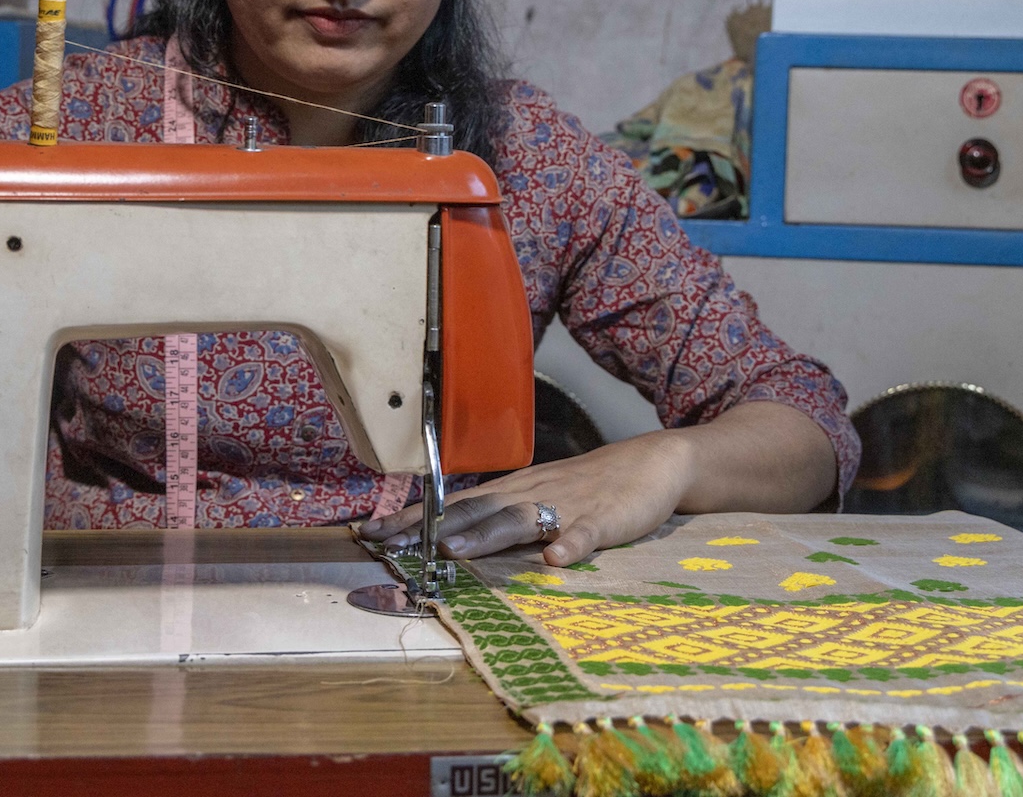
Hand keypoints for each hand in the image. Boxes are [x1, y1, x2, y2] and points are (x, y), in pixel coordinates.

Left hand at [359, 402, 838, 566]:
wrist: (654, 463)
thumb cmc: (588, 486)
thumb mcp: (536, 497)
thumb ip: (497, 517)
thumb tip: (446, 535)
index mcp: (511, 491)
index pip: (450, 505)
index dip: (410, 519)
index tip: (368, 534)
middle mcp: (530, 494)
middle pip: (472, 511)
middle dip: (427, 530)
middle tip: (388, 545)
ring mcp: (568, 505)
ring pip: (520, 519)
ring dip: (485, 535)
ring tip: (455, 551)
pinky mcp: (607, 518)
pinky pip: (587, 532)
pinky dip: (571, 543)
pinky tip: (556, 558)